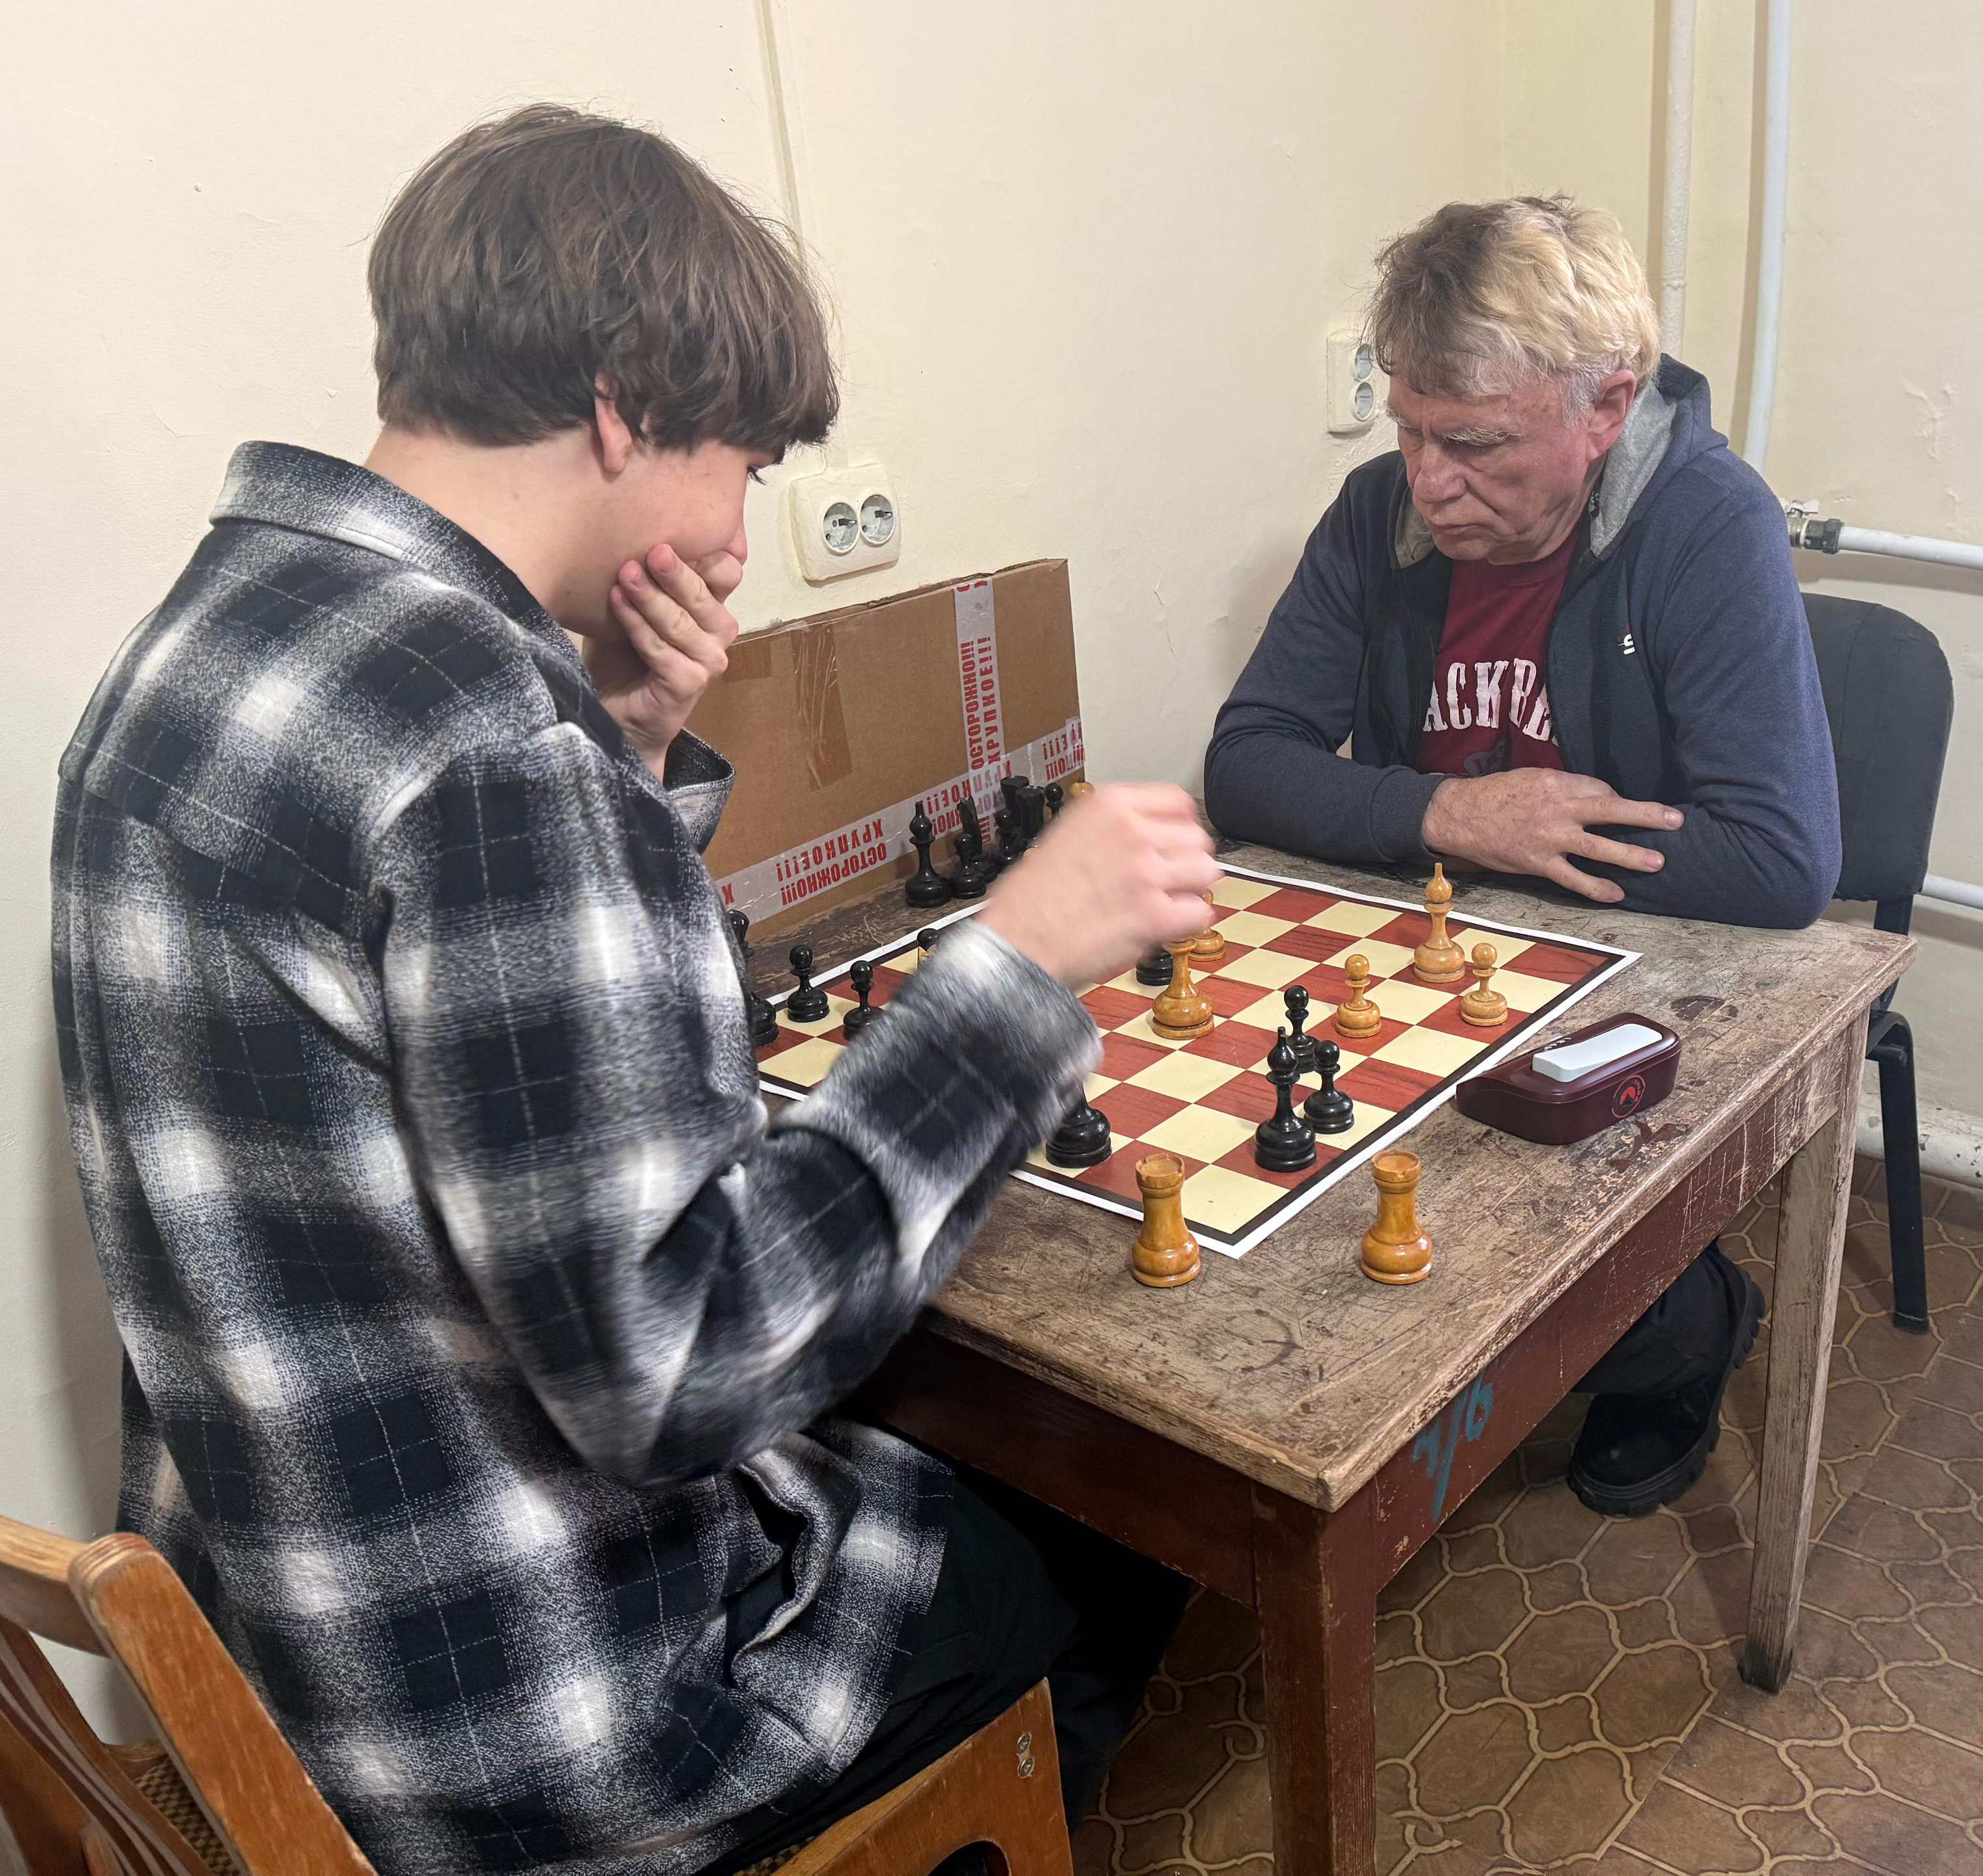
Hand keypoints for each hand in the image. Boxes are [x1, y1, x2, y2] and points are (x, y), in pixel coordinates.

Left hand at [585, 545, 739, 763]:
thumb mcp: (634, 605)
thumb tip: (632, 530)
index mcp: (710, 607)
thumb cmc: (622, 654)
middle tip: (651, 549)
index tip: (671, 530)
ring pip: (681, 621)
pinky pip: (661, 649)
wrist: (614, 712)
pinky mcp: (690, 683)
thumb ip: (645, 574)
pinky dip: (636, 625)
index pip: (725, 571)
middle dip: (675, 570)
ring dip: (650, 596)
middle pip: (704, 593)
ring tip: (624, 574)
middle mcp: (718, 632)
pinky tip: (617, 602)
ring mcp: (709, 660)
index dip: (705, 551)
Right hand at [977, 784, 1219, 985]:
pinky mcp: (1154, 914)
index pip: (1176, 800)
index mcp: (1108, 806)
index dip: (1180, 824)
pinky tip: (1165, 926)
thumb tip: (1143, 838)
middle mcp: (1131, 832)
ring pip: (1204, 871)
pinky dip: (1187, 923)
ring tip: (1168, 902)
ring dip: (1191, 889)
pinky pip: (1198, 913)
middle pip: (1195, 836)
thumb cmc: (1026, 901)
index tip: (1176, 839)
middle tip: (1169, 879)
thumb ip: (1109, 831)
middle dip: (1185, 859)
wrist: (1013, 943)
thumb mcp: (1064, 836)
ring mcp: (1145, 872)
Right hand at [1421, 770, 1682, 903]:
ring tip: (1657, 862)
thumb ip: (1564, 786)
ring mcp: (1550, 838)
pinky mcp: (1538, 863)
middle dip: (1646, 816)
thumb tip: (1594, 795)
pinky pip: (1572, 878)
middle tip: (1675, 821)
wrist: (1459, 815)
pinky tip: (1616, 894)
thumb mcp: (1532, 777)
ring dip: (1630, 855)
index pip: (1601, 790)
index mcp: (1558, 783)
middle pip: (1611, 810)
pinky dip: (1596, 887)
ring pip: (1599, 847)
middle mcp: (1559, 809)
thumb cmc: (1495, 793)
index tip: (1620, 809)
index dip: (1615, 800)